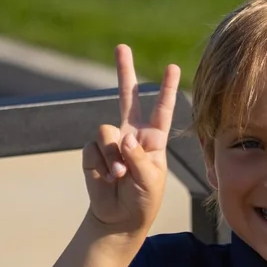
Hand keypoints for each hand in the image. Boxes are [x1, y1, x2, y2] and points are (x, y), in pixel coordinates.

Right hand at [83, 44, 180, 235]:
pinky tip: (107, 178)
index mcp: (153, 140)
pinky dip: (100, 164)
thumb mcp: (151, 181)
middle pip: (128, 97)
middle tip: (121, 47)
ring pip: (107, 131)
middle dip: (124, 72)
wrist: (119, 219)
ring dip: (113, 156)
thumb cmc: (143, 201)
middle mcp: (131, 135)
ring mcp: (111, 142)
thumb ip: (140, 158)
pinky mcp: (93, 152)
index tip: (172, 67)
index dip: (166, 90)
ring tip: (120, 176)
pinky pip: (93, 148)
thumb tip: (123, 137)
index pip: (162, 110)